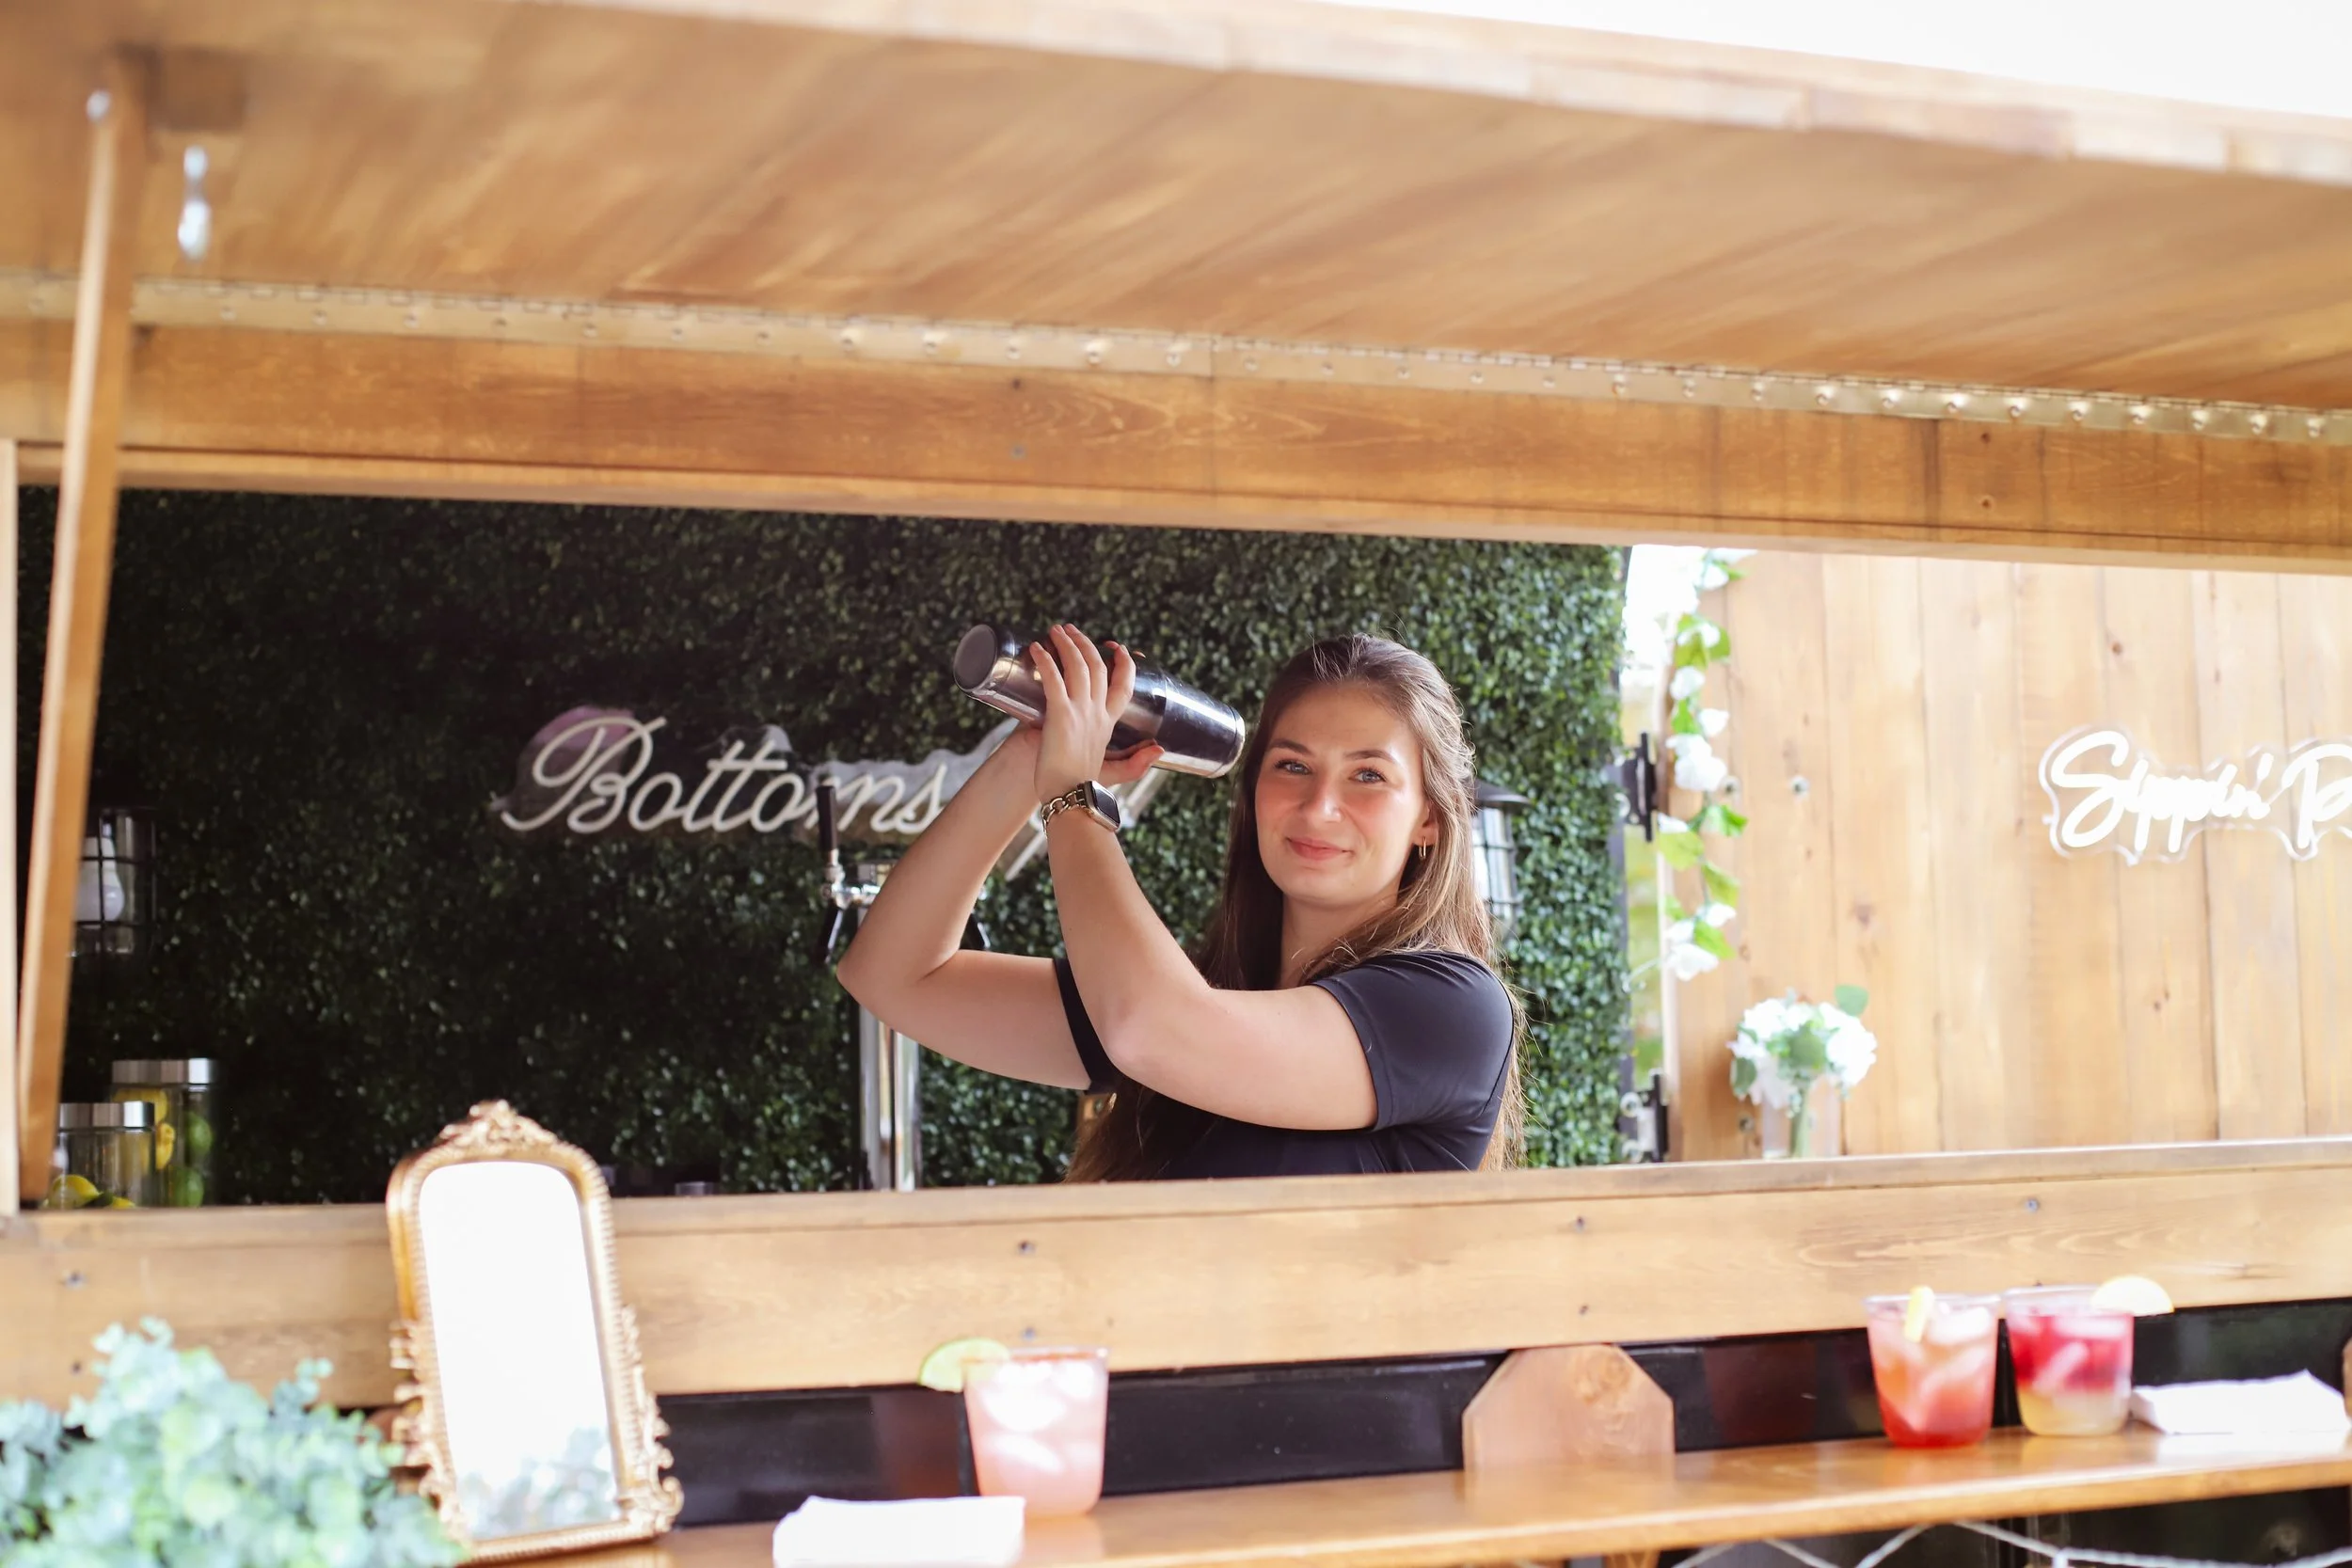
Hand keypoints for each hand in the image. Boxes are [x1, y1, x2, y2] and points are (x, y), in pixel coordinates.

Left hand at [1030, 625, 1162, 802]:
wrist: (1071, 798)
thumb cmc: (1086, 787)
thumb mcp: (1116, 773)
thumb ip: (1137, 762)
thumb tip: (1160, 749)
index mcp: (1109, 722)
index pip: (1124, 685)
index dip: (1123, 663)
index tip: (1117, 648)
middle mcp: (1097, 712)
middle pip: (1097, 666)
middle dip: (1085, 643)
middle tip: (1070, 630)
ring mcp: (1080, 711)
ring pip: (1078, 665)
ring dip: (1067, 643)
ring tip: (1055, 630)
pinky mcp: (1060, 715)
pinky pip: (1053, 679)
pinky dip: (1045, 660)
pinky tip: (1037, 648)